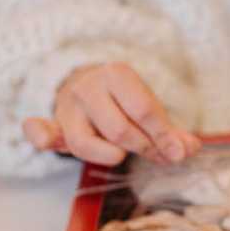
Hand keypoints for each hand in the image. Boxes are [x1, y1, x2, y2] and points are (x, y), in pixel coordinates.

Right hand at [22, 62, 199, 165]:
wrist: (89, 85)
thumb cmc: (125, 101)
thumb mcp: (149, 108)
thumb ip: (170, 130)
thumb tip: (189, 149)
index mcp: (118, 74)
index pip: (144, 110)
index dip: (163, 136)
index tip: (178, 154)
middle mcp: (88, 87)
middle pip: (119, 130)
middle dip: (144, 148)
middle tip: (159, 156)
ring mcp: (67, 106)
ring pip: (86, 142)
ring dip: (112, 155)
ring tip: (126, 154)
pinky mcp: (53, 124)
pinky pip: (42, 131)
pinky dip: (40, 134)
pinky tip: (45, 139)